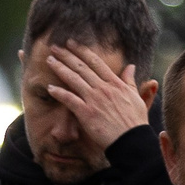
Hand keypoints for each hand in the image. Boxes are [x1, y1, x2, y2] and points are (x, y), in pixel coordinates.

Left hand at [41, 44, 149, 161]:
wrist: (131, 140)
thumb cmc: (135, 122)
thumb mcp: (135, 97)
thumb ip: (130, 80)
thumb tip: (130, 66)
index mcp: (115, 83)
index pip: (96, 62)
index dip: (82, 51)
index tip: (72, 43)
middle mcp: (103, 88)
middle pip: (82, 67)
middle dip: (67, 55)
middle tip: (55, 47)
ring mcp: (94, 100)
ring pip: (74, 80)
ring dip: (60, 68)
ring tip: (49, 60)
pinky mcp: (86, 113)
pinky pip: (70, 100)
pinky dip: (59, 93)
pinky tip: (50, 88)